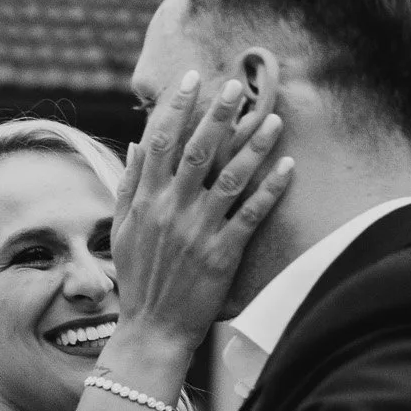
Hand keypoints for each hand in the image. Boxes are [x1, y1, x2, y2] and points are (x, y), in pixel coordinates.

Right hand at [108, 73, 292, 357]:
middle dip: (219, 114)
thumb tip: (135, 142)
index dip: (177, 107)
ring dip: (254, 146)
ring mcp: (198, 231)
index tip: (192, 79)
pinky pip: (251, 215)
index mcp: (146, 200)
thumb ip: (129, 184)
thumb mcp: (123, 229)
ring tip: (273, 119)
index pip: (161, 141)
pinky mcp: (222, 254)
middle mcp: (171, 210)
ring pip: (230, 178)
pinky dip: (270, 190)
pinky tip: (287, 168)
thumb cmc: (138, 280)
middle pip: (198, 150)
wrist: (152, 330)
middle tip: (238, 86)